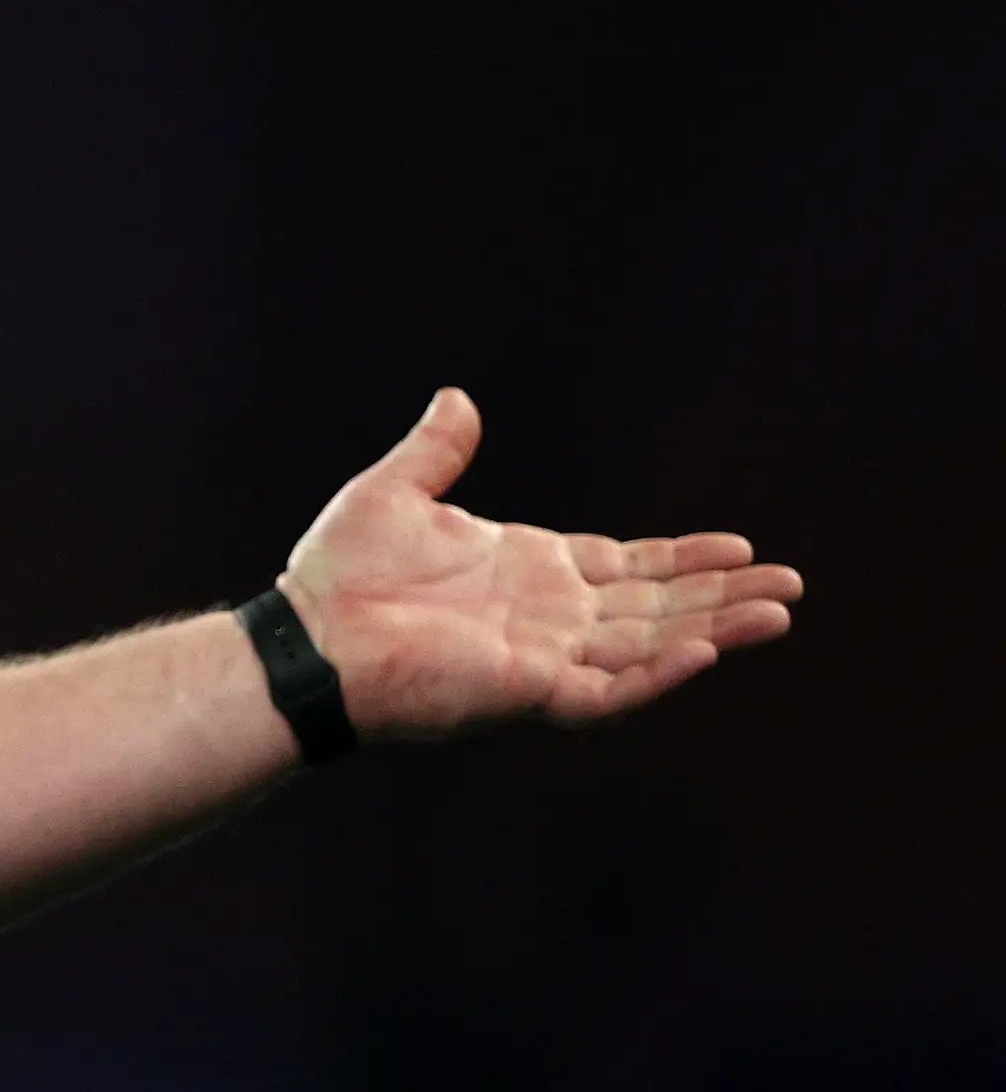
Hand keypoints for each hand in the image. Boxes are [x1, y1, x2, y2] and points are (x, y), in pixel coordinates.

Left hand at [282, 388, 802, 736]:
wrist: (302, 639)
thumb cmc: (336, 576)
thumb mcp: (394, 493)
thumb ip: (437, 450)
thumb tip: (457, 399)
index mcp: (527, 572)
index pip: (625, 567)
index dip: (682, 558)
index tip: (739, 546)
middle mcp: (546, 617)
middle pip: (655, 607)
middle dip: (721, 596)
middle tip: (790, 586)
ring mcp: (541, 657)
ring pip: (649, 646)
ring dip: (713, 630)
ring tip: (777, 614)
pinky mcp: (526, 692)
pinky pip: (607, 690)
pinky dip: (656, 673)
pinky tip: (703, 650)